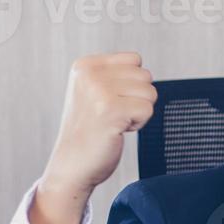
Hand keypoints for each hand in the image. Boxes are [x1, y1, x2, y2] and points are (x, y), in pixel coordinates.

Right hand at [31, 52, 157, 223]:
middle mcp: (90, 74)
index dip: (132, 84)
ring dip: (138, 111)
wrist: (73, 164)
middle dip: (137, 98)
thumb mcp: (94, 92)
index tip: (111, 101)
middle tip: (113, 115)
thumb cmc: (90, 130)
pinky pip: (148, 110)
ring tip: (114, 122)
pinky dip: (139, 124)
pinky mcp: (111, 110)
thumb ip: (116, 75)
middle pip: (145, 76)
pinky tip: (118, 130)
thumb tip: (145, 72)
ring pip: (150, 92)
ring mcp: (99, 91)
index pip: (135, 60)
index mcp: (85, 65)